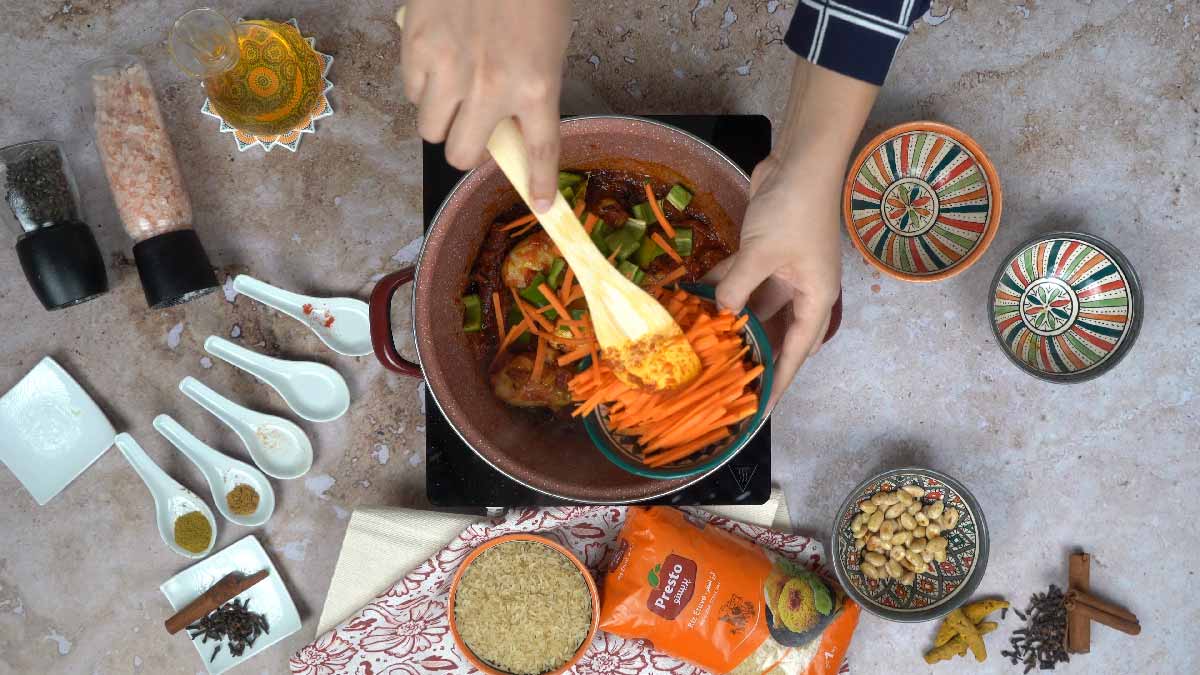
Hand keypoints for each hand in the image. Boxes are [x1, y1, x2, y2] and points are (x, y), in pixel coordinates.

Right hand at [400, 0, 570, 210]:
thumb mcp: (551, 41)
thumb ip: (534, 86)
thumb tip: (511, 123)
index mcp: (537, 85)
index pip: (539, 152)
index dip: (539, 184)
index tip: (540, 203)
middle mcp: (491, 86)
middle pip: (463, 154)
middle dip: (469, 148)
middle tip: (475, 129)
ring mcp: (449, 68)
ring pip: (431, 128)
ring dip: (443, 119)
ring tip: (453, 93)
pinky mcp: (416, 46)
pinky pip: (411, 90)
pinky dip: (422, 85)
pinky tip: (436, 63)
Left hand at [707, 154, 843, 409]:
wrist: (800, 159)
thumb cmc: (795, 209)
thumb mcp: (764, 253)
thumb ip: (738, 287)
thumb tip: (719, 315)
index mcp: (815, 298)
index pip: (798, 351)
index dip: (781, 381)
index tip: (762, 409)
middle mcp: (801, 289)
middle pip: (775, 332)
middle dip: (751, 354)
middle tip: (723, 381)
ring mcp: (782, 270)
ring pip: (752, 306)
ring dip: (729, 320)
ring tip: (700, 346)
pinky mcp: (763, 251)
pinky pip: (739, 279)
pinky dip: (718, 288)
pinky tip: (690, 300)